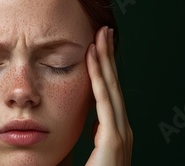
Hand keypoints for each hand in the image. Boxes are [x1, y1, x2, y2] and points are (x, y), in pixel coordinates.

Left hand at [85, 26, 132, 165]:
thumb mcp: (82, 156)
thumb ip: (79, 139)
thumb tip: (63, 125)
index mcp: (114, 133)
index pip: (108, 94)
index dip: (104, 70)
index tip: (96, 49)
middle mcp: (121, 130)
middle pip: (113, 86)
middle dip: (108, 57)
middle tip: (104, 31)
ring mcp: (120, 134)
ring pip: (110, 88)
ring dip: (105, 60)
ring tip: (101, 35)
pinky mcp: (113, 139)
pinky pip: (103, 101)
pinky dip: (98, 77)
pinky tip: (93, 58)